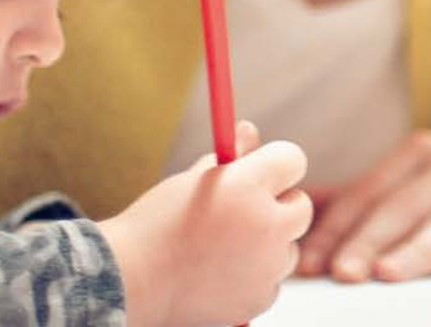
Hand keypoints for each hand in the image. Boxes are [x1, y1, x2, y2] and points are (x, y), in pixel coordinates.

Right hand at [100, 121, 313, 326]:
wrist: (129, 281)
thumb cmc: (155, 224)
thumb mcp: (190, 180)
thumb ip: (230, 157)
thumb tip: (251, 131)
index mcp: (247, 186)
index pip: (293, 159)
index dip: (277, 164)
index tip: (262, 172)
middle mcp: (265, 224)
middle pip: (301, 205)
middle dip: (280, 205)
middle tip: (247, 211)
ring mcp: (265, 265)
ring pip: (289, 247)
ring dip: (269, 245)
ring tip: (224, 248)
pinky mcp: (259, 298)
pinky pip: (273, 281)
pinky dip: (256, 279)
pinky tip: (221, 274)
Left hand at [297, 129, 430, 281]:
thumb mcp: (414, 202)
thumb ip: (360, 205)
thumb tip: (293, 206)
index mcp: (424, 157)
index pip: (370, 194)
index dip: (337, 230)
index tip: (310, 265)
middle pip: (408, 205)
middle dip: (371, 240)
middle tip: (344, 274)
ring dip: (424, 248)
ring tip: (392, 274)